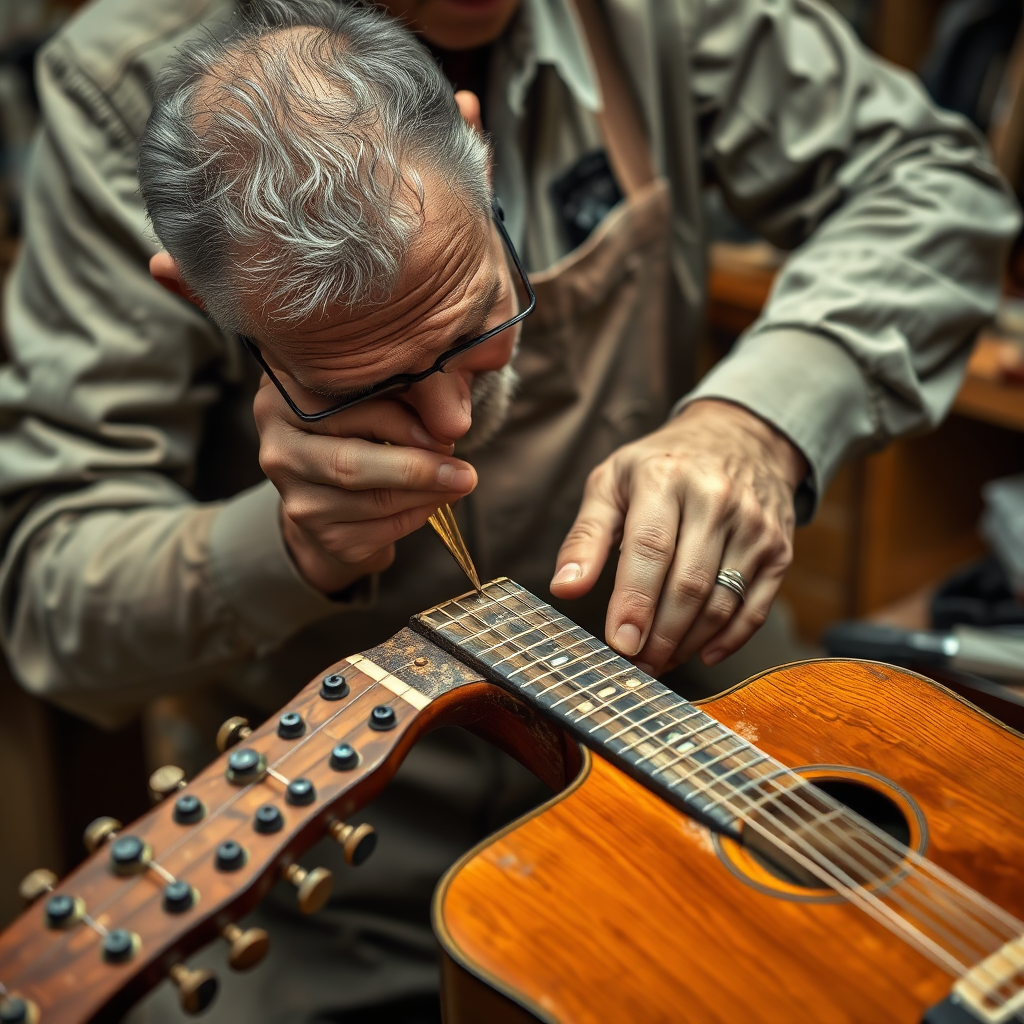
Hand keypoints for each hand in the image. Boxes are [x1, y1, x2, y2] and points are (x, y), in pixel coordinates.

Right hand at [254, 377, 477, 593]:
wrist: (337, 476)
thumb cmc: (364, 417)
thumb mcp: (381, 390)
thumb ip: (411, 391)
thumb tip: (454, 421)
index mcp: (282, 401)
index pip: (344, 412)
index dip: (401, 423)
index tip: (447, 432)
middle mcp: (278, 452)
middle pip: (351, 466)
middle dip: (416, 469)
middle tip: (464, 472)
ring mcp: (295, 500)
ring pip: (372, 503)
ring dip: (426, 495)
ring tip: (459, 482)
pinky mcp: (320, 536)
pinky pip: (379, 531)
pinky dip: (416, 516)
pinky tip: (434, 500)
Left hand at [550, 400, 806, 673]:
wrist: (740, 436)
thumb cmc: (661, 466)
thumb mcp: (611, 483)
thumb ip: (585, 536)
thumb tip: (564, 587)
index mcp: (666, 479)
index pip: (650, 549)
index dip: (634, 602)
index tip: (619, 643)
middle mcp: (716, 499)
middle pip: (688, 584)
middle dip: (659, 635)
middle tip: (635, 665)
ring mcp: (753, 524)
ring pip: (721, 602)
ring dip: (688, 643)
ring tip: (659, 660)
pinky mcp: (778, 548)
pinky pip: (755, 607)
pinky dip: (729, 639)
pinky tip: (702, 653)